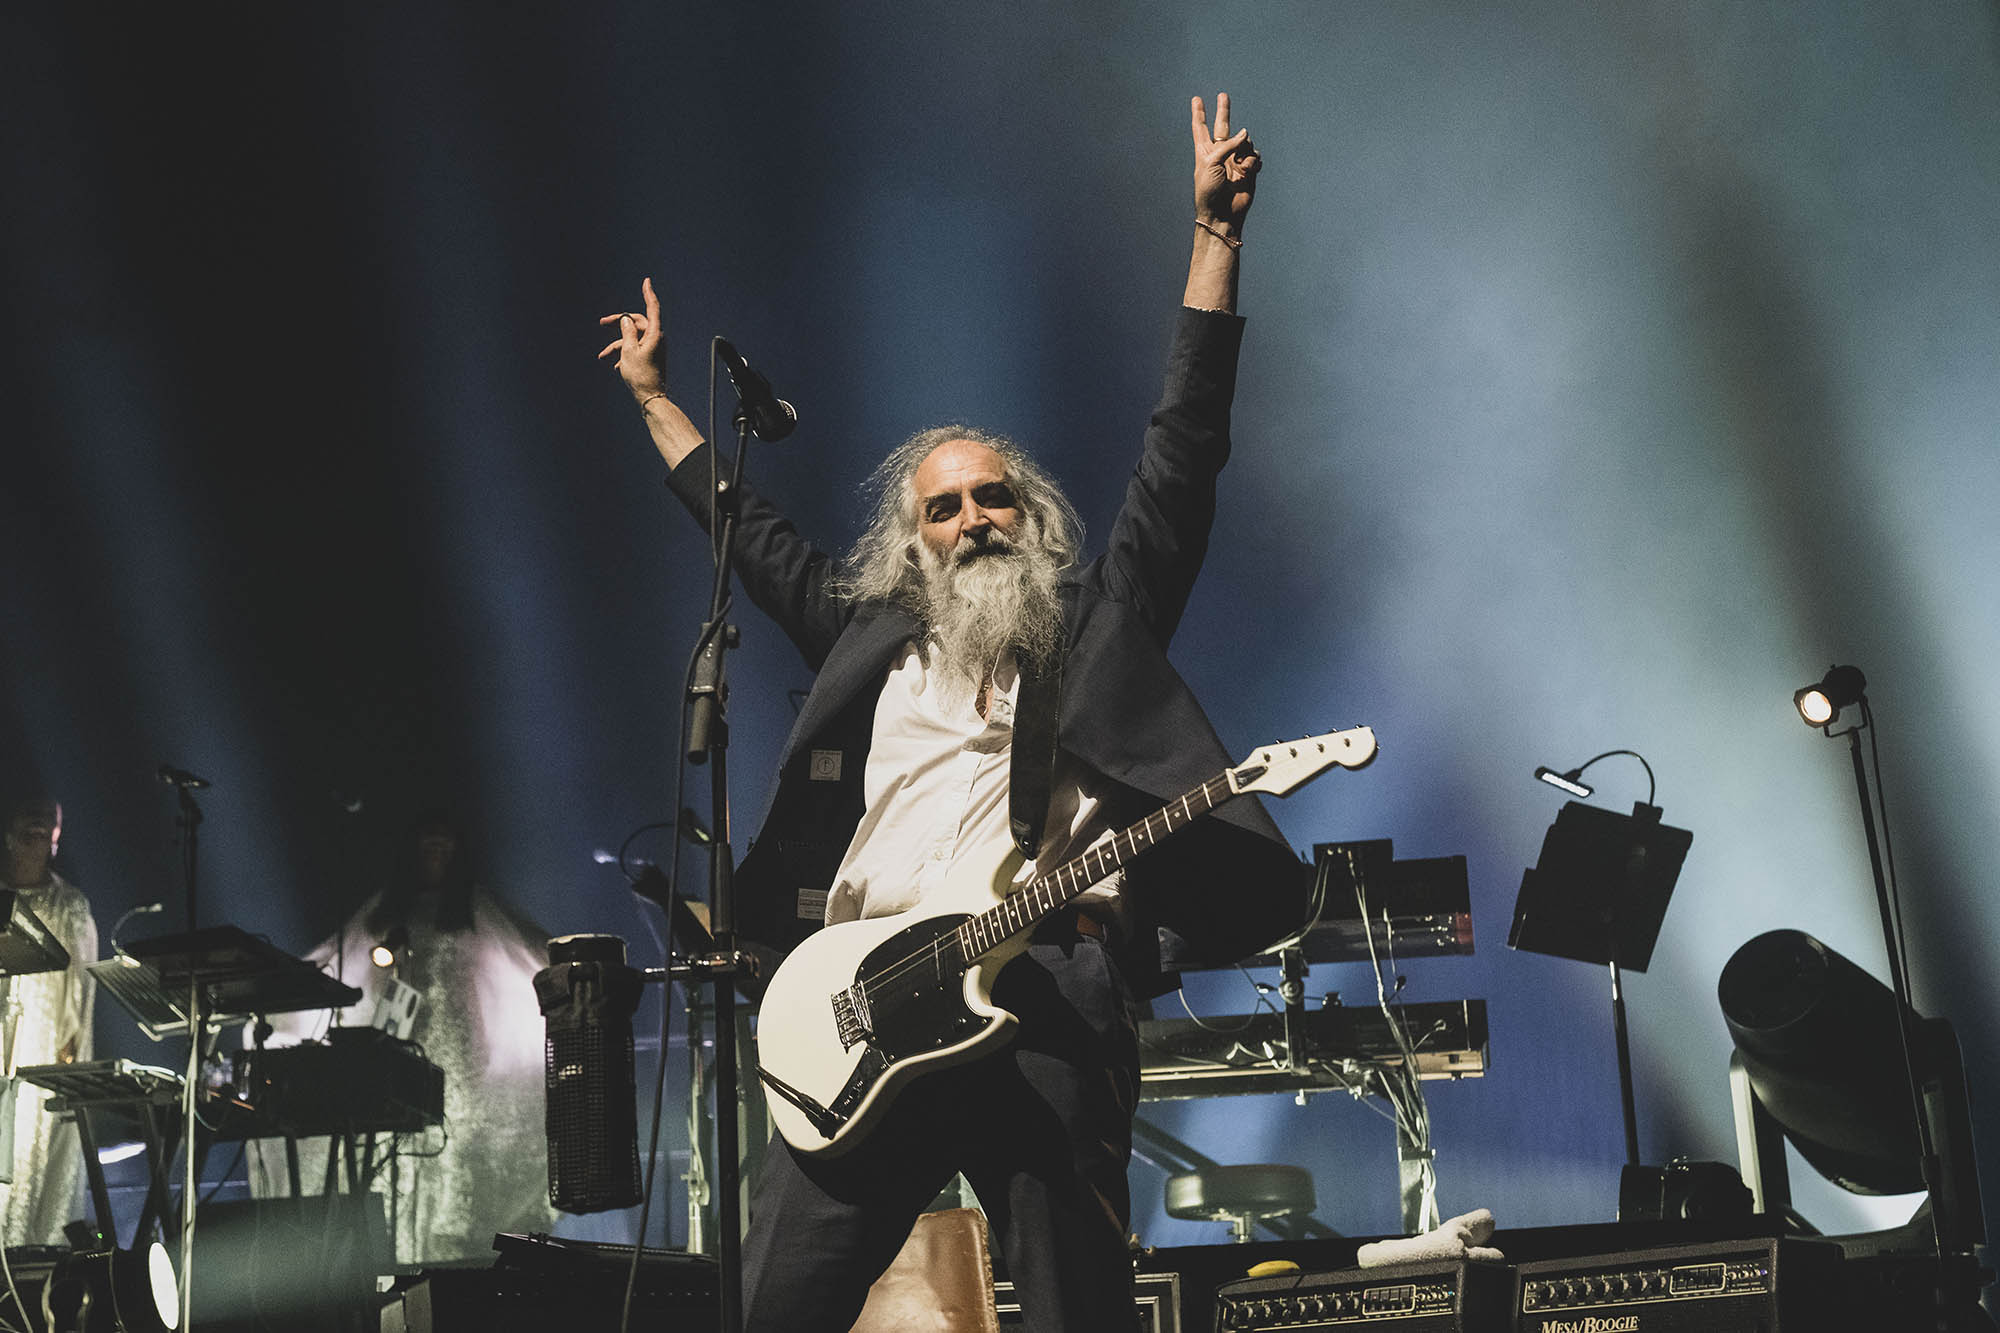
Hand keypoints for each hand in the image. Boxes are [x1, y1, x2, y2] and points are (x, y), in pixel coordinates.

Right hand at [597, 276, 667, 405]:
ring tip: (603, 355)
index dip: (648, 293)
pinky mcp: (650, 356)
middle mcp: (656, 338)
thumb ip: (626, 331)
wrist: (650, 398)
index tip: (646, 281)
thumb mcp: (628, 350)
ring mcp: (653, 347)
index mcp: (654, 333)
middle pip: (636, 322)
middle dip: (619, 323)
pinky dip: (624, 354)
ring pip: (632, 338)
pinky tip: (615, 365)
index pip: (652, 307)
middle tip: (602, 322)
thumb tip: (626, 319)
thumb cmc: (641, 375)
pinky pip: (635, 349)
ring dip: (617, 345)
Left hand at [1191, 93, 1260, 231]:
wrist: (1222, 214)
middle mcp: (1220, 154)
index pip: (1201, 129)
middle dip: (1223, 111)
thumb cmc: (1209, 191)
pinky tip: (1248, 172)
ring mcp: (1235, 161)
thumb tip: (1246, 134)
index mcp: (1205, 152)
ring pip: (1245, 142)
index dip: (1199, 114)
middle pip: (1223, 127)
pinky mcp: (1248, 171)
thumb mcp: (1211, 162)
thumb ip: (1228, 144)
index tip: (1196, 99)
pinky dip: (1253, 162)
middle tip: (1223, 95)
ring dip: (1244, 150)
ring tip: (1240, 167)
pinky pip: (1255, 156)